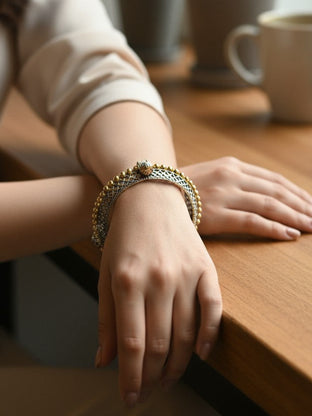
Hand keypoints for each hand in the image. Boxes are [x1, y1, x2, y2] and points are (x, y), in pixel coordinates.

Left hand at [94, 182, 221, 406]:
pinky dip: (210, 336)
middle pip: (159, 344)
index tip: (129, 397)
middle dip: (151, 376)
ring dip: (178, 365)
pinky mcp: (205, 268)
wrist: (149, 199)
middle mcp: (157, 280)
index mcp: (126, 281)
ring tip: (167, 378)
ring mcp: (185, 274)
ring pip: (186, 334)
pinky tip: (202, 355)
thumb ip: (106, 318)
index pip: (131, 343)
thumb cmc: (123, 237)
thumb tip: (103, 361)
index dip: (130, 377)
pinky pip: (214, 309)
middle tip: (147, 391)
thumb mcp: (105, 273)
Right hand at [181, 157, 311, 238]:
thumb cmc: (180, 187)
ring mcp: (225, 195)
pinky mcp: (217, 214)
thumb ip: (234, 180)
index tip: (311, 204)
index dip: (296, 193)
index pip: (273, 180)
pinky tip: (290, 235)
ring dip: (295, 217)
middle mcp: (232, 177)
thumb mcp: (209, 175)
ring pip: (270, 206)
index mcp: (231, 166)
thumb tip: (259, 193)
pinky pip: (253, 221)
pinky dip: (274, 228)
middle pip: (277, 192)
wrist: (151, 191)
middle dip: (302, 206)